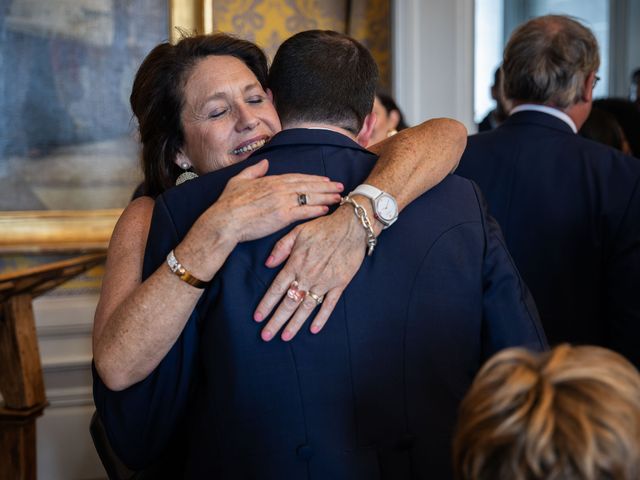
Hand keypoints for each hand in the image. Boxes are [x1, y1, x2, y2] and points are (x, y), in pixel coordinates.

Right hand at [208, 159, 343, 243]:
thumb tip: (265, 163)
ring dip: (326, 196)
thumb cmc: (228, 203)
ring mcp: (282, 202)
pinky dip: (316, 210)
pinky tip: (326, 209)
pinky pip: (304, 211)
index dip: (312, 179)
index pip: (297, 177)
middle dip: (326, 186)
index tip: (324, 179)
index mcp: (270, 180)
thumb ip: (254, 171)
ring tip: (339, 197)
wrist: (225, 220)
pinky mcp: (283, 216)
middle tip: (340, 186)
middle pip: (308, 185)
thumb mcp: (239, 180)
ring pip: (309, 197)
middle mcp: (279, 189)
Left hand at [253, 204, 366, 340]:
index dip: (266, 304)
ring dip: (295, 324)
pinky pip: (329, 305)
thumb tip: (267, 264)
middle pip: (289, 303)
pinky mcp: (339, 284)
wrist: (352, 226)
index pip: (277, 288)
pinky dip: (322, 318)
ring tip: (285, 337)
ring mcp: (325, 281)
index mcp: (296, 263)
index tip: (257, 318)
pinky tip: (313, 329)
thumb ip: (281, 248)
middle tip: (266, 336)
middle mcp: (308, 276)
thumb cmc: (323, 226)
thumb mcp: (297, 231)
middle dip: (276, 321)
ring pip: (307, 307)